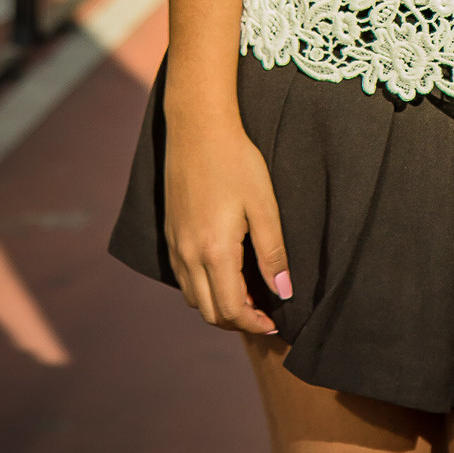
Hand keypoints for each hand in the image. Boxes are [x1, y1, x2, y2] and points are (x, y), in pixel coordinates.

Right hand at [164, 117, 290, 335]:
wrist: (198, 129)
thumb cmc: (236, 162)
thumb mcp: (264, 205)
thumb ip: (273, 253)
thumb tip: (284, 292)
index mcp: (214, 251)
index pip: (231, 310)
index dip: (255, 323)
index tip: (275, 321)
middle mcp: (188, 255)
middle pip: (209, 312)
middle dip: (237, 321)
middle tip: (265, 311)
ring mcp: (175, 246)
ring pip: (193, 298)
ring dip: (218, 305)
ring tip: (247, 293)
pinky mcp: (170, 234)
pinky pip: (183, 278)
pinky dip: (203, 288)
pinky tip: (223, 272)